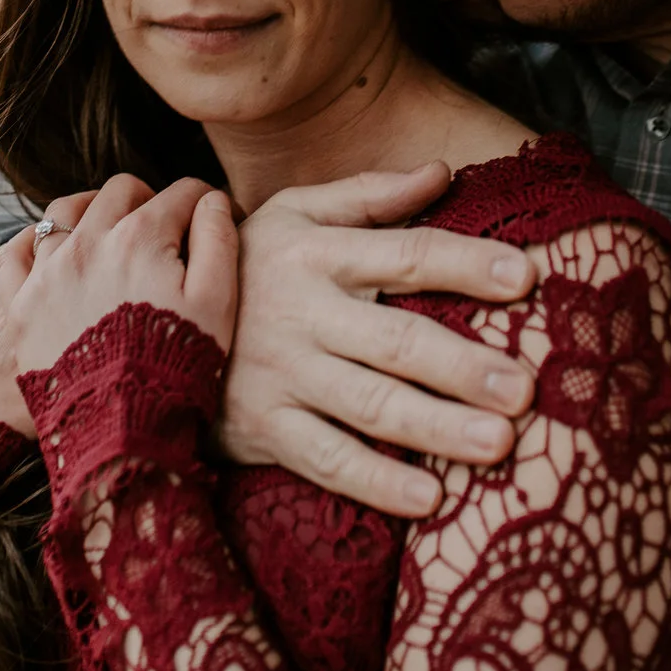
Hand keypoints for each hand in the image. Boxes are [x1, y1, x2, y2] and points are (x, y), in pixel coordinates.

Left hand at [10, 174, 239, 375]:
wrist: (118, 431)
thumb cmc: (176, 367)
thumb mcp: (216, 303)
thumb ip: (218, 240)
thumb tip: (212, 200)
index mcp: (141, 238)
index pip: (183, 194)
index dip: (208, 204)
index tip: (216, 223)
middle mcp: (88, 243)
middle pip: (122, 191)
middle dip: (150, 200)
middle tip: (164, 229)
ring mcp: (47, 272)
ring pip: (64, 210)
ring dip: (92, 211)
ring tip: (109, 232)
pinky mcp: (20, 305)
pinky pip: (16, 253)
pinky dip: (35, 243)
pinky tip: (56, 253)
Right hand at [218, 161, 538, 518]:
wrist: (146, 316)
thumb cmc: (249, 262)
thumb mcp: (296, 212)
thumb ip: (369, 195)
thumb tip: (442, 171)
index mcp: (318, 253)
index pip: (406, 254)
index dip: (466, 263)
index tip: (525, 276)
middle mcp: (302, 313)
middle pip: (395, 340)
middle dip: (462, 365)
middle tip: (524, 386)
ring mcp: (281, 375)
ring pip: (368, 405)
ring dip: (435, 427)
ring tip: (498, 444)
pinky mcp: (263, 428)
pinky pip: (325, 459)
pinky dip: (376, 482)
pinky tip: (429, 499)